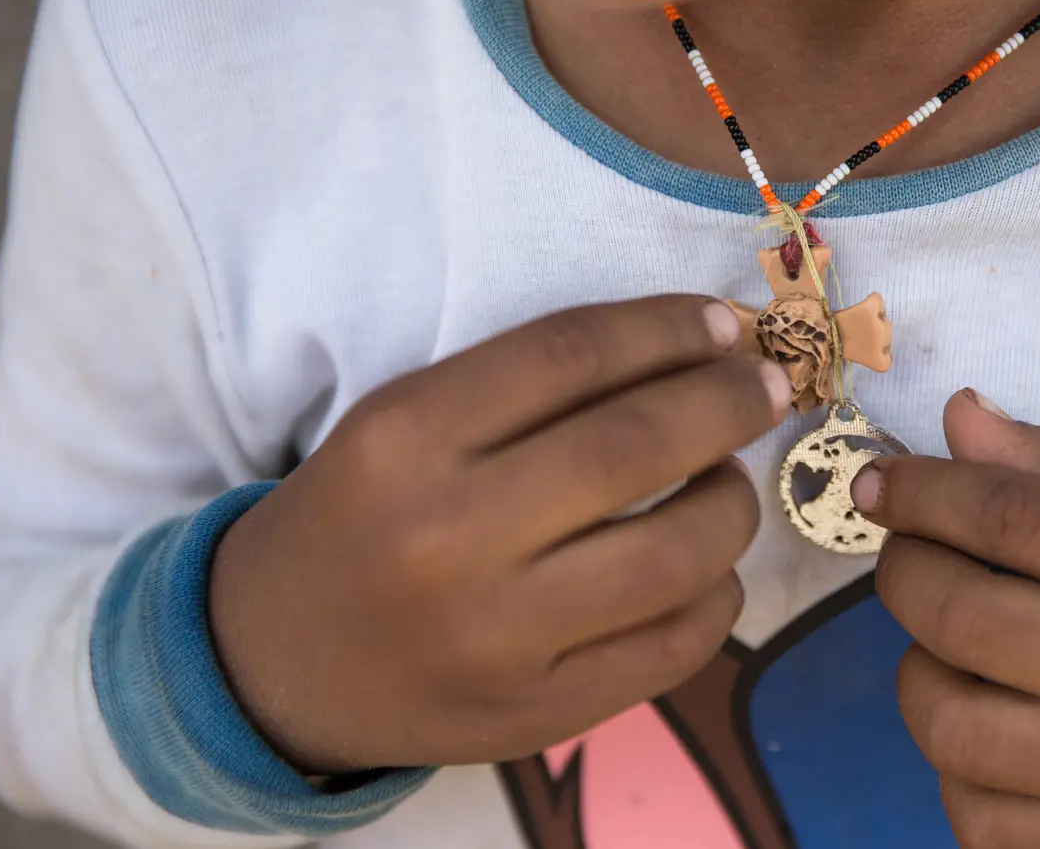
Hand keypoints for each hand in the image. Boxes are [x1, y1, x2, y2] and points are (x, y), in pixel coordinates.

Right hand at [209, 296, 790, 772]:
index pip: (570, 356)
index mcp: (405, 439)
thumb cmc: (359, 516)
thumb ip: (527, 385)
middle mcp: (449, 537)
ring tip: (724, 482)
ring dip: (732, 503)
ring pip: (675, 554)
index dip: (667, 329)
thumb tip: (694, 347)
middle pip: (633, 447)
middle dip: (727, 404)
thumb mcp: (404, 423)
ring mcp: (497, 638)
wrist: (276, 661)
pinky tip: (707, 568)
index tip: (723, 324)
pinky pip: (673, 648)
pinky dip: (718, 596)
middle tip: (763, 390)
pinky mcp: (536, 715)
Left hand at [853, 390, 1039, 848]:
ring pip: (948, 727)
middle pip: (962, 616)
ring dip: (919, 669)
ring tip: (951, 644)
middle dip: (904, 570)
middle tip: (912, 553)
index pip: (1009, 517)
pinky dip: (957, 764)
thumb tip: (954, 422)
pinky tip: (989, 723)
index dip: (922, 492)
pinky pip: (977, 818)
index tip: (879, 482)